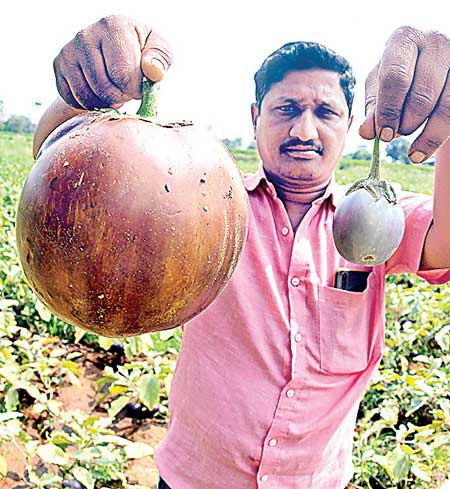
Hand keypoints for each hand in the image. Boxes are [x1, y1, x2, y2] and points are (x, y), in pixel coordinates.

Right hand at [53, 15, 171, 109]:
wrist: (115, 50)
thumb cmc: (142, 52)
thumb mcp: (160, 51)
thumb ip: (160, 59)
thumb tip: (153, 71)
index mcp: (113, 26)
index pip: (122, 74)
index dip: (134, 89)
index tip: (139, 86)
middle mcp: (86, 34)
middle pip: (103, 88)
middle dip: (120, 98)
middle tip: (127, 92)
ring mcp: (69, 50)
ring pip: (87, 96)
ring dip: (105, 103)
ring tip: (115, 92)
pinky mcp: (59, 65)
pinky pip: (72, 98)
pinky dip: (89, 105)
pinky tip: (100, 95)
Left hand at [359, 26, 449, 162]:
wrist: (429, 60)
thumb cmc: (398, 73)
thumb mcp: (379, 86)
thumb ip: (372, 108)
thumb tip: (366, 132)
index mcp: (404, 39)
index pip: (395, 78)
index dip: (389, 110)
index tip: (383, 135)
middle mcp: (435, 42)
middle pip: (422, 95)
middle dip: (406, 123)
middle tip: (394, 135)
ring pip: (446, 106)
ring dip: (426, 135)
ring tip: (411, 151)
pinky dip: (438, 138)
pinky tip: (423, 151)